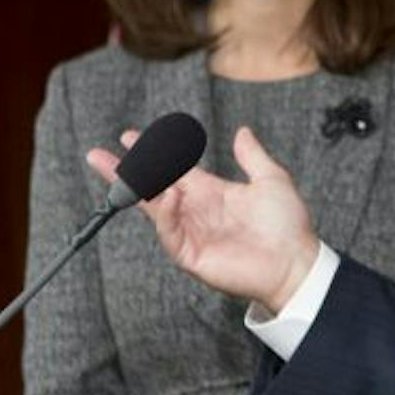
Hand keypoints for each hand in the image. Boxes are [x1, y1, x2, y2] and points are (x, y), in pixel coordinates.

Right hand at [88, 125, 318, 313]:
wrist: (296, 263)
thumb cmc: (288, 226)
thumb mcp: (271, 180)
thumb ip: (252, 156)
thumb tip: (242, 131)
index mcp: (212, 192)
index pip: (173, 170)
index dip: (153, 153)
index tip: (129, 136)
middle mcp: (196, 211)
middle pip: (153, 187)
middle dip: (126, 172)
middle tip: (98, 155)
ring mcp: (192, 233)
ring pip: (154, 208)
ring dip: (134, 189)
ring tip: (116, 169)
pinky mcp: (192, 255)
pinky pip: (170, 233)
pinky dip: (166, 214)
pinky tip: (169, 195)